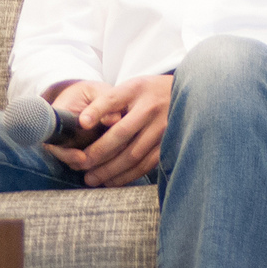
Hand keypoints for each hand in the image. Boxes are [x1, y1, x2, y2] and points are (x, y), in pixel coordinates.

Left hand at [45, 75, 173, 186]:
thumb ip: (107, 102)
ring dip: (111, 169)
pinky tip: (113, 180)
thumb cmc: (148, 93)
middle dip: (98, 152)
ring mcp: (163, 128)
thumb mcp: (130, 87)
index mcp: (137, 90)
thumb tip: (83, 123)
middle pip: (121, 134)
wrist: (185, 96)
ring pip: (133, 154)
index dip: (96, 111)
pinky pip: (146, 164)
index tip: (81, 124)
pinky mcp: (170, 145)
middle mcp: (151, 109)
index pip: (111, 100)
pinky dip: (128, 175)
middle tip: (81, 165)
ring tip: (92, 178)